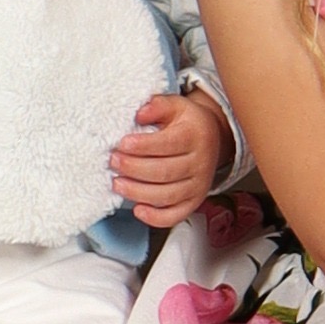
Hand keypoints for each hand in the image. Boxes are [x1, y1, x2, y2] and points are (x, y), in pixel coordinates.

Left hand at [110, 86, 230, 228]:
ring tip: (117, 183)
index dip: (143, 146)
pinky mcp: (193, 202)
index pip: (168, 144)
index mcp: (195, 136)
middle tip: (113, 162)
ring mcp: (198, 186)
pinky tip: (138, 210)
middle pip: (165, 172)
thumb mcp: (175, 105)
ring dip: (138, 192)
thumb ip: (157, 105)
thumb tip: (140, 113)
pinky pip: (175, 216)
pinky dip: (155, 218)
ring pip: (167, 196)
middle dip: (134, 169)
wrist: (211, 138)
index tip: (122, 144)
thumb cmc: (186, 122)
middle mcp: (200, 163)